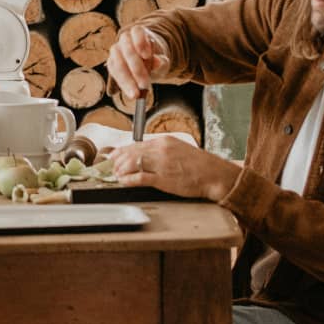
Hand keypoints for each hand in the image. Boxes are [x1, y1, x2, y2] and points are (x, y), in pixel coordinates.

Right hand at [106, 25, 170, 99]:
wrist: (145, 62)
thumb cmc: (154, 59)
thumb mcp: (161, 59)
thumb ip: (161, 60)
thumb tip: (157, 62)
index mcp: (138, 33)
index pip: (137, 32)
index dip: (140, 42)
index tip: (147, 55)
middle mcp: (124, 40)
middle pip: (127, 51)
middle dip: (136, 69)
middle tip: (145, 84)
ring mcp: (116, 51)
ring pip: (117, 63)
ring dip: (127, 80)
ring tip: (137, 94)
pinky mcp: (111, 63)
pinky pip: (114, 72)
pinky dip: (122, 83)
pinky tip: (130, 92)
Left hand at [110, 135, 241, 201]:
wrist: (214, 175)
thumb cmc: (198, 165)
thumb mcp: (178, 149)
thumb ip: (161, 151)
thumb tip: (143, 155)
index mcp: (164, 141)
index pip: (135, 144)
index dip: (121, 151)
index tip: (112, 156)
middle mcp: (161, 150)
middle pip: (130, 152)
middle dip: (116, 161)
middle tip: (110, 168)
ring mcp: (161, 164)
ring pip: (132, 163)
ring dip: (120, 170)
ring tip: (115, 175)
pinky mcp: (163, 179)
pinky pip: (139, 178)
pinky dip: (128, 180)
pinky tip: (123, 182)